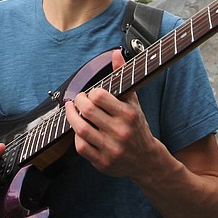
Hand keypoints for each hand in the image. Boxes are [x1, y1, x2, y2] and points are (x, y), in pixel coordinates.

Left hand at [65, 49, 163, 179]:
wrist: (146, 160)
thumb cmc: (137, 126)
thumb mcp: (133, 101)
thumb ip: (123, 77)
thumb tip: (116, 54)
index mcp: (129, 115)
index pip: (100, 96)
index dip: (91, 92)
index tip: (91, 93)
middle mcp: (121, 132)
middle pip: (88, 111)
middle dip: (78, 102)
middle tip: (78, 100)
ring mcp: (111, 149)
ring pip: (81, 129)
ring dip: (71, 117)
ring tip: (71, 111)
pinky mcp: (103, 163)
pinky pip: (81, 147)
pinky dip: (76, 136)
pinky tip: (78, 130)